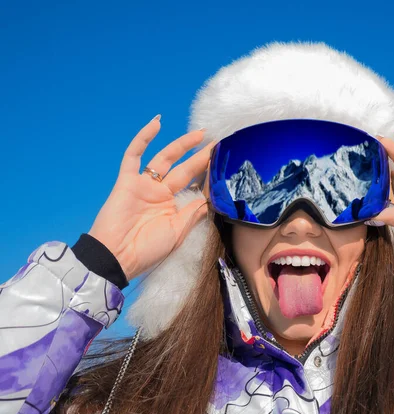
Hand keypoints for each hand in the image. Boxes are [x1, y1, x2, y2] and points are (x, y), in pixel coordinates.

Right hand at [88, 115, 215, 280]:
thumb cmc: (147, 250)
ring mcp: (144, 185)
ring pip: (165, 159)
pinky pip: (134, 155)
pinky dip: (143, 139)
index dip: (208, 175)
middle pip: (184, 169)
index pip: (195, 186)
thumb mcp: (177, 233)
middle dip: (201, 157)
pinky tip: (156, 123)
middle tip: (218, 143)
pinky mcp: (127, 180)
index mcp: (172, 208)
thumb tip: (209, 200)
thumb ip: (192, 214)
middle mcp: (160, 194)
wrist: (117, 257)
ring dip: (181, 145)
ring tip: (200, 134)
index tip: (224, 165)